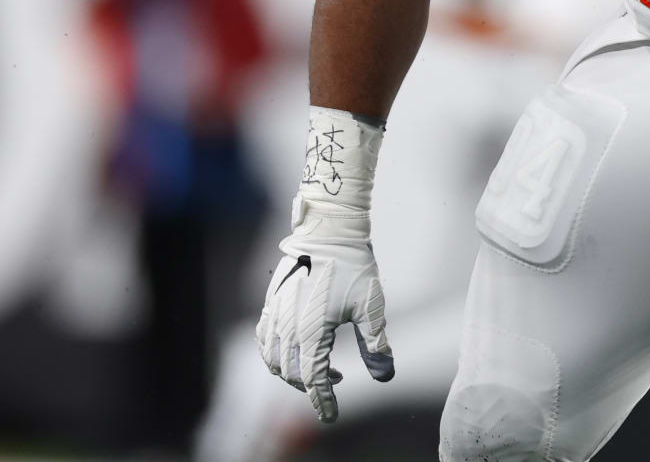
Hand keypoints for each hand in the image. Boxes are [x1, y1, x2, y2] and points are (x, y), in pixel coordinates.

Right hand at [255, 194, 393, 421]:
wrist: (328, 232)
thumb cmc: (353, 267)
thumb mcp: (370, 308)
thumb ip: (376, 344)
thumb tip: (384, 376)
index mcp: (312, 334)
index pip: (314, 381)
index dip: (322, 402)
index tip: (330, 416)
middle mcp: (287, 329)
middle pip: (292, 374)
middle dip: (311, 386)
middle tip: (334, 382)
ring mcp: (275, 316)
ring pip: (274, 361)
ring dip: (292, 372)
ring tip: (316, 367)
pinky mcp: (270, 303)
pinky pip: (264, 340)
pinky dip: (274, 354)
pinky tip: (291, 350)